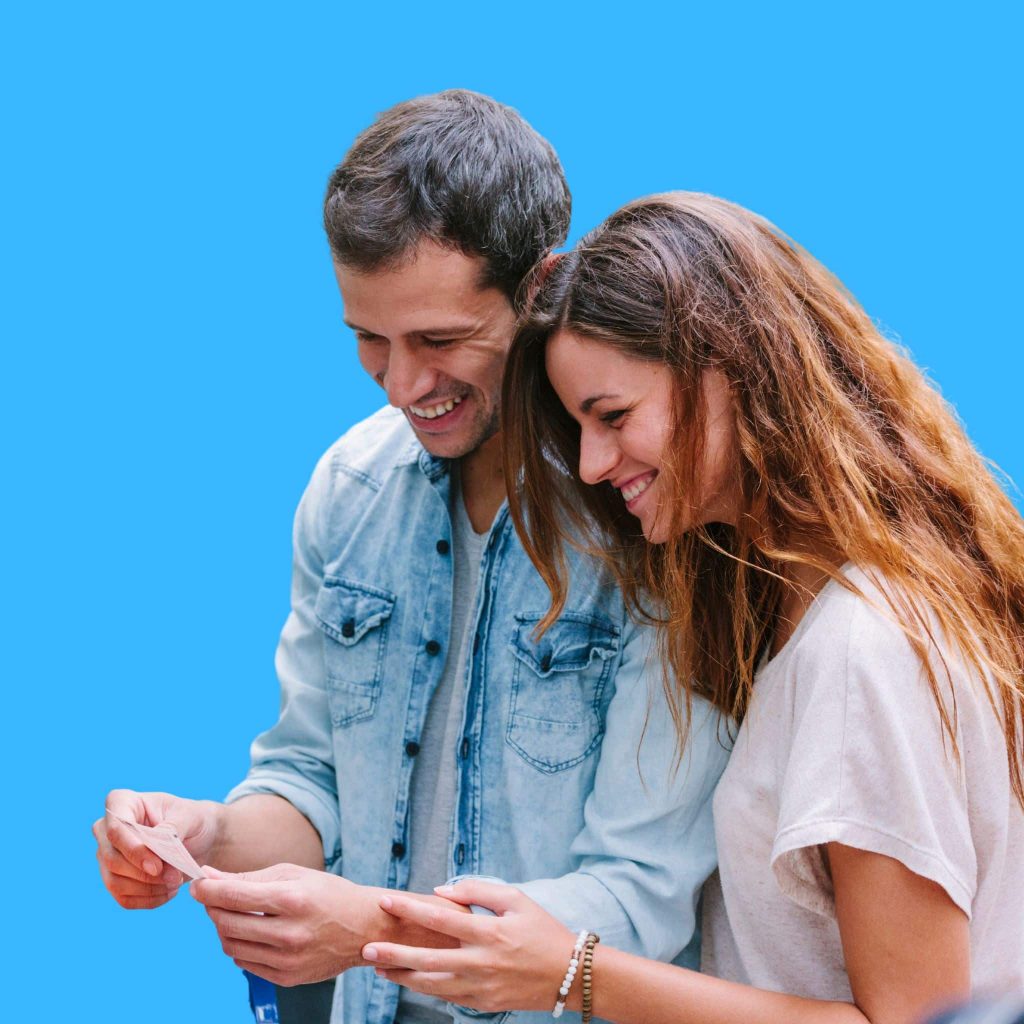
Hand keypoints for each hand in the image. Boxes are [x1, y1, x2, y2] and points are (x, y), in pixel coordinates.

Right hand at [93, 789, 220, 909]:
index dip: (133, 850)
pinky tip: (169, 892)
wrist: (201, 837)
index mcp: (122, 803)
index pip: (115, 828)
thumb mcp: (189, 816)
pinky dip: (148, 900)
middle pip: (112, 859)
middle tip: (175, 877)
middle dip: (145, 874)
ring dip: (148, 889)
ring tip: (176, 882)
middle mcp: (106, 829)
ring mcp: (108, 855)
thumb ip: (170, 829)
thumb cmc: (193, 819)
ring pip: (115, 882)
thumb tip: (154, 848)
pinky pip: (123, 898)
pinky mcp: (115, 879)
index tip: (157, 867)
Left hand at [191, 864, 379, 984]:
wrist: (363, 927)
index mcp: (292, 899)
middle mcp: (289, 933)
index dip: (207, 890)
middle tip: (214, 897)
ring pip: (231, 946)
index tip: (197, 884)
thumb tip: (209, 877)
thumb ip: (249, 878)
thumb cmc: (328, 893)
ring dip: (223, 928)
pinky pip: (245, 963)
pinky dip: (240, 947)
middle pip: (227, 923)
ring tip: (234, 915)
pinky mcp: (287, 978)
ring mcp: (288, 960)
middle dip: (212, 908)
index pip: (233, 896)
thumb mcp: (294, 874)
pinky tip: (251, 933)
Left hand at [363, 879, 575, 1014]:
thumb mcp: (516, 899)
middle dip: (394, 954)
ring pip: (432, 984)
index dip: (410, 909)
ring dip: (402, 977)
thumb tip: (440, 892)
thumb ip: (477, 890)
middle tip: (366, 949)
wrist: (570, 974)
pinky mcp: (483, 1004)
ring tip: (378, 968)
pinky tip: (408, 980)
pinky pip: (446, 996)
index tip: (385, 901)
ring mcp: (481, 986)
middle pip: (427, 958)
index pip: (440, 918)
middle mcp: (481, 961)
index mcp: (489, 931)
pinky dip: (425, 989)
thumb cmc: (541, 929)